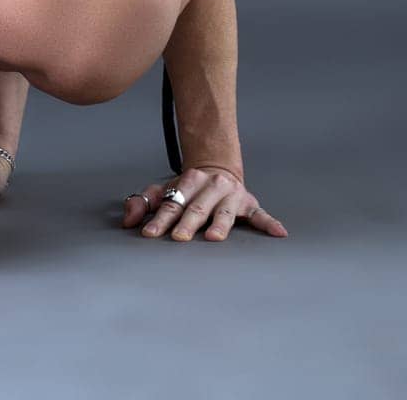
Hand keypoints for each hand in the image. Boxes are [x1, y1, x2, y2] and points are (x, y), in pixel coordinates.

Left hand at [121, 165, 287, 242]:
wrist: (219, 168)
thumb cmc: (189, 188)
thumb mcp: (164, 189)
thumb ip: (144, 202)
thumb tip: (127, 220)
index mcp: (189, 181)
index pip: (173, 203)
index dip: (160, 219)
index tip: (149, 234)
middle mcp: (211, 186)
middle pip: (197, 208)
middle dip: (187, 223)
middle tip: (178, 238)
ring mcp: (231, 195)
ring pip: (224, 212)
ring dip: (219, 224)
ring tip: (213, 237)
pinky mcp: (249, 204)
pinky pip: (260, 215)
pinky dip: (269, 223)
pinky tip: (278, 233)